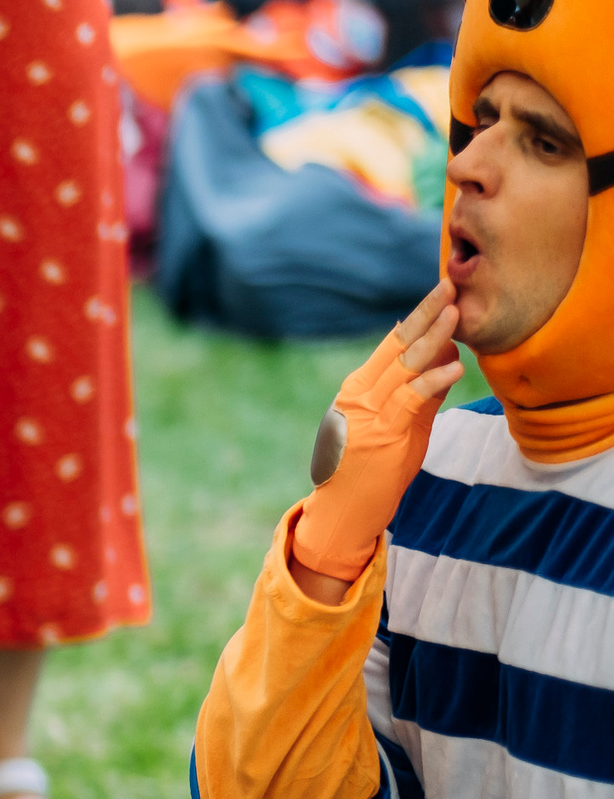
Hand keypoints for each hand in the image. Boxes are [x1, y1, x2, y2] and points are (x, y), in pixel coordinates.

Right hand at [289, 280, 462, 586]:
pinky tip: (454, 365)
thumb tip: (445, 360)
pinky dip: (432, 380)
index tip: (444, 292)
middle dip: (425, 314)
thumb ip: (419, 396)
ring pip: (403, 366)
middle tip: (450, 285)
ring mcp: (367, 413)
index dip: (419, 316)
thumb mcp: (400, 428)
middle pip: (396, 345)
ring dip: (433, 338)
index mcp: (358, 389)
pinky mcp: (380, 434)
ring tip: (456, 314)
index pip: (393, 344)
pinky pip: (409, 399)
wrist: (342, 514)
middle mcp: (358, 394)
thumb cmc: (370, 475)